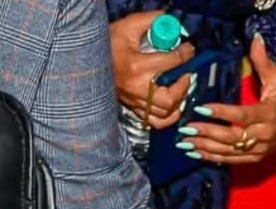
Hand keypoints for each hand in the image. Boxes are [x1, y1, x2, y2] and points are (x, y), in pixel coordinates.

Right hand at [109, 11, 193, 128]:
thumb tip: (168, 20)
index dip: (185, 54)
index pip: (171, 62)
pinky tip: (173, 106)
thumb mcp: (127, 27)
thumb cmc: (106, 44)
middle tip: (185, 74)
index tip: (189, 50)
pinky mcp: (133, 108)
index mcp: (137, 67)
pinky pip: (156, 122)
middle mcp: (137, 88)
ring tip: (180, 88)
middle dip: (183, 86)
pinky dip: (169, 117)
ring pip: (166, 112)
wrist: (86, 59)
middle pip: (171, 97)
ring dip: (178, 101)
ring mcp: (135, 101)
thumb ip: (149, 21)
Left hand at [176, 34, 275, 164]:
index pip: (243, 115)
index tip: (202, 109)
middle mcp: (264, 134)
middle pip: (234, 137)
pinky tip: (196, 153)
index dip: (222, 113)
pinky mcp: (255, 157)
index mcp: (270, 114)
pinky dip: (214, 158)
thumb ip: (263, 61)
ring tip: (185, 142)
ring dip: (207, 147)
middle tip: (187, 127)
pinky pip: (232, 160)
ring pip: (231, 152)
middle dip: (209, 133)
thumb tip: (255, 39)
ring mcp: (259, 149)